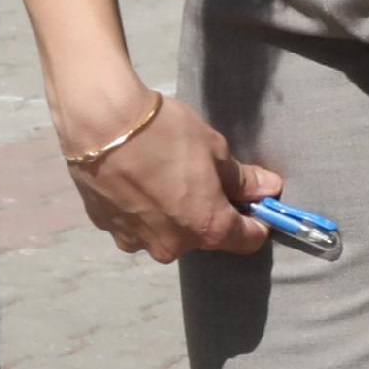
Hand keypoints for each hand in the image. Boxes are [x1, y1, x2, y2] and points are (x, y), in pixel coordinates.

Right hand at [55, 76, 284, 261]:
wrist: (100, 122)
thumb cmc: (165, 132)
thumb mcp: (214, 148)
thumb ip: (242, 178)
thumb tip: (268, 189)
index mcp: (208, 229)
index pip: (247, 241)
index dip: (255, 221)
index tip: (251, 202)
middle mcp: (174, 247)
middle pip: (202, 237)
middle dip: (205, 214)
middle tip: (196, 179)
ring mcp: (137, 241)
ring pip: (165, 234)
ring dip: (169, 216)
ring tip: (157, 179)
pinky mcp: (107, 229)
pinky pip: (133, 225)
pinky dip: (138, 210)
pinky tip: (131, 181)